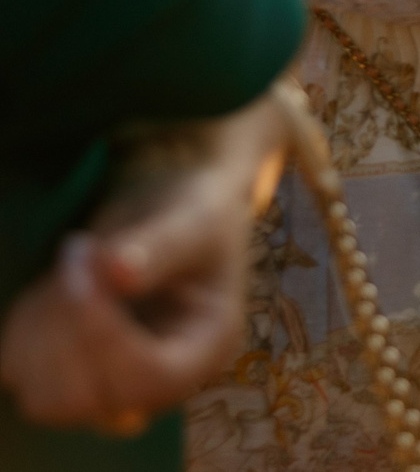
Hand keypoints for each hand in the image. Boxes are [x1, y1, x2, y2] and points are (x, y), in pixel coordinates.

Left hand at [0, 100, 289, 432]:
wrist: (174, 215)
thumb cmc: (197, 215)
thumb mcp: (196, 218)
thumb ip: (163, 245)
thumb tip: (119, 271)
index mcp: (206, 350)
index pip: (150, 378)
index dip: (105, 334)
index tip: (92, 261)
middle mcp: (160, 383)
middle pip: (88, 400)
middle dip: (68, 328)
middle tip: (82, 254)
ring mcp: (111, 386)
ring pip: (44, 395)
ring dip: (42, 327)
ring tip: (71, 269)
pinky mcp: (67, 375)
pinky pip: (19, 373)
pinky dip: (23, 328)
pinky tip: (53, 288)